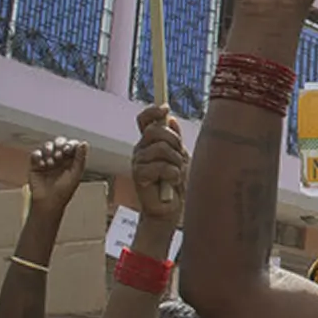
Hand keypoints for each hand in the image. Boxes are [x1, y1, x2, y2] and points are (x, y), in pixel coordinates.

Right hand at [28, 136, 87, 217]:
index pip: (72, 146)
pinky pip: (36, 154)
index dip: (70, 144)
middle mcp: (59, 159)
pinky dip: (38, 156)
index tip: (68, 150)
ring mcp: (47, 161)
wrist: (48, 202)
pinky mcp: (35, 165)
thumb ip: (80, 158)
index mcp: (71, 161)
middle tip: (59, 154)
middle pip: (59, 143)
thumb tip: (84, 143)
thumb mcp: (75, 174)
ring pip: (48, 146)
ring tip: (51, 162)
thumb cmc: (64, 191)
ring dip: (49, 150)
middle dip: (59, 144)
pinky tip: (42, 164)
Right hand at [133, 105, 186, 227]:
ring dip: (176, 163)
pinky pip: (160, 167)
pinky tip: (171, 183)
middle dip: (174, 142)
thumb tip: (170, 118)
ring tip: (176, 174)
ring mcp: (138, 162)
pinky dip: (173, 175)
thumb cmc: (174, 184)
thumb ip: (174, 139)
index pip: (144, 120)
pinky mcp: (138, 176)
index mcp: (149, 143)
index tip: (166, 108)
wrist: (169, 208)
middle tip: (180, 158)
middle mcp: (140, 149)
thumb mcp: (179, 157)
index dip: (153, 111)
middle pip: (156, 131)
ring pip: (161, 149)